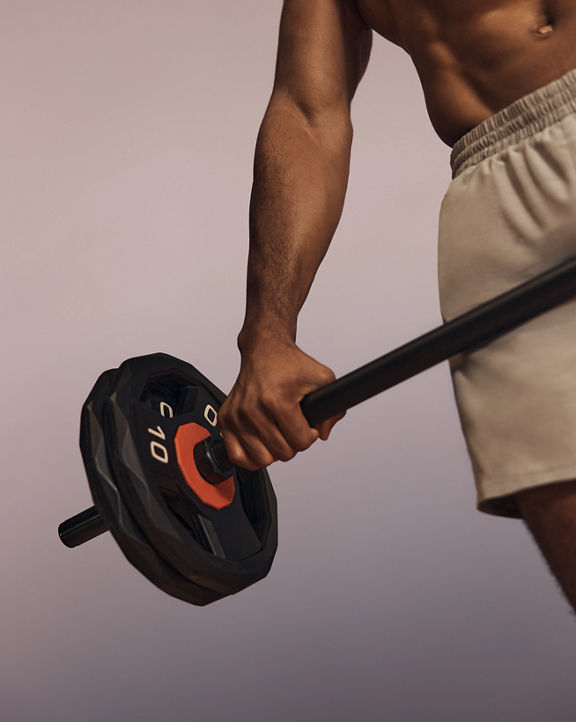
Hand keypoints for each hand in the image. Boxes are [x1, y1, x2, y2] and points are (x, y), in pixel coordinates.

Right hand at [218, 336, 344, 470]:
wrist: (264, 351)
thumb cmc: (289, 364)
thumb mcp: (322, 378)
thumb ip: (333, 409)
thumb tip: (323, 434)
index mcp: (276, 399)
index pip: (301, 442)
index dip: (310, 435)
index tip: (307, 425)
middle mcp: (252, 409)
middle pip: (282, 453)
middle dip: (293, 443)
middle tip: (292, 427)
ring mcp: (237, 416)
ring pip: (261, 460)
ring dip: (273, 451)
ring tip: (278, 434)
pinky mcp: (225, 420)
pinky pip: (236, 456)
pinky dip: (250, 457)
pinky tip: (260, 445)